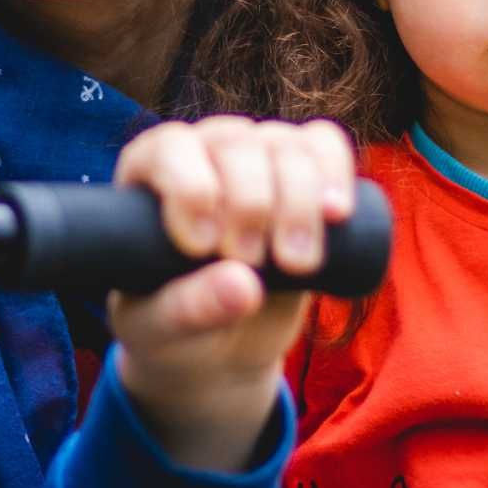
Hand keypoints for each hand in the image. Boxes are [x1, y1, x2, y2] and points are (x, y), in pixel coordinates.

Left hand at [107, 116, 355, 472]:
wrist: (218, 344)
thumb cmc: (171, 328)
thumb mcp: (162, 329)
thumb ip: (189, 309)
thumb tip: (244, 285)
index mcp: (150, 171)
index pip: (171, 148)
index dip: (191, 188)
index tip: (200, 247)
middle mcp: (203, 151)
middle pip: (236, 144)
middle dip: (250, 205)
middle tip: (249, 263)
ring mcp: (256, 155)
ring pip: (285, 146)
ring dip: (298, 203)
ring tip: (296, 264)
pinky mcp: (303, 172)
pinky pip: (324, 144)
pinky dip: (335, 172)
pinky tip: (337, 213)